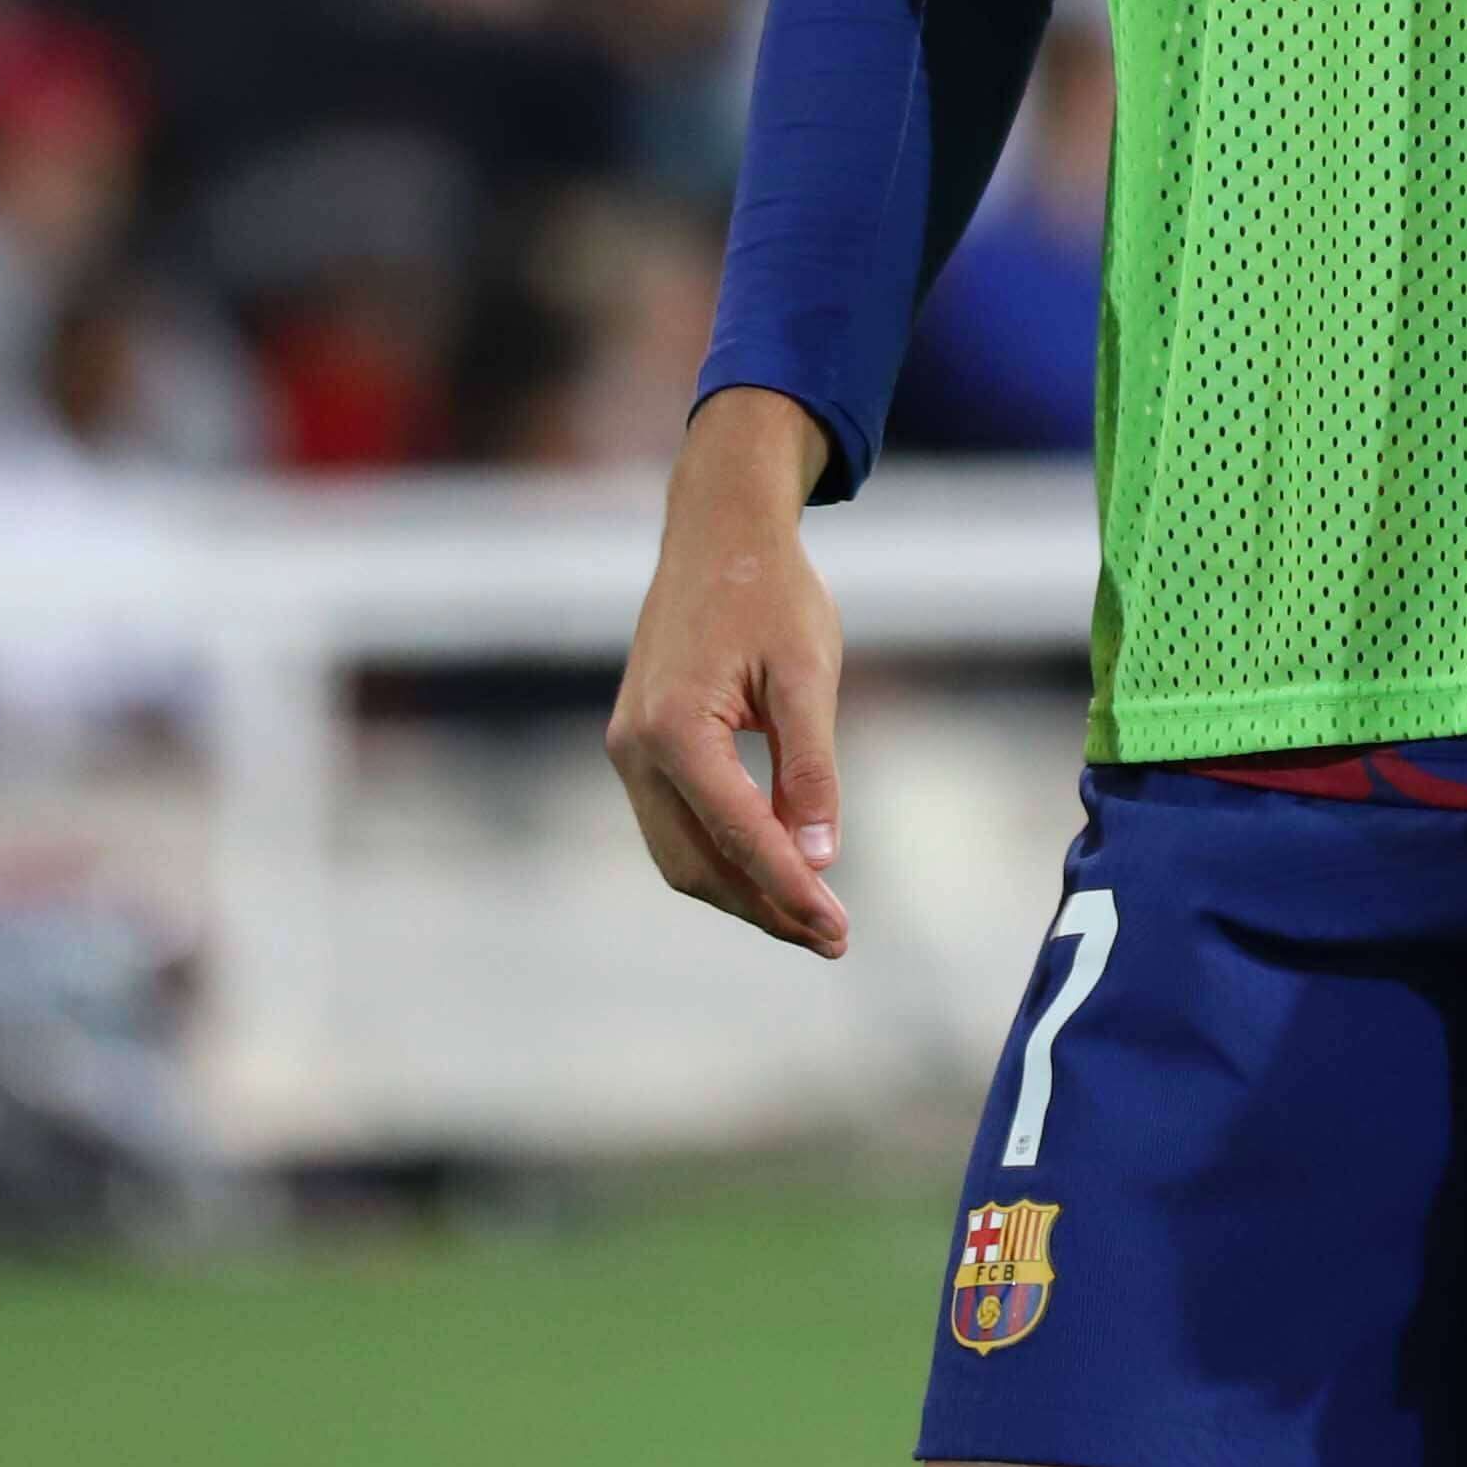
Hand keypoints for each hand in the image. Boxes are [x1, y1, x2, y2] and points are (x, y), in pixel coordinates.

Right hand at [604, 388, 850, 957]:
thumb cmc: (770, 591)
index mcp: (673, 728)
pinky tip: (775, 869)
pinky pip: (674, 825)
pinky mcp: (637, 746)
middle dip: (766, 907)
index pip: (736, 835)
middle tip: (834, 937)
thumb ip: (812, 769)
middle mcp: (634, 748)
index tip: (839, 930)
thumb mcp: (807, 674)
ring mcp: (627, 749)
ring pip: (680, 855)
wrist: (717, 529)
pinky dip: (723, 858)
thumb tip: (820, 858)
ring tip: (811, 917)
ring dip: (744, 892)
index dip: (790, 888)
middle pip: (696, 865)